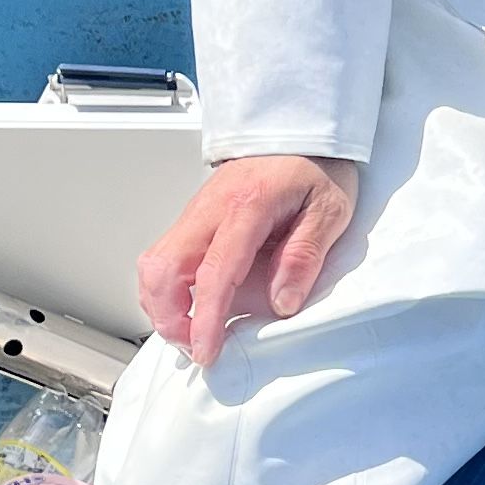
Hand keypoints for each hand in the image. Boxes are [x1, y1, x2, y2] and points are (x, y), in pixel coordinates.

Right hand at [139, 154, 358, 368]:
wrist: (300, 133)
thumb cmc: (315, 167)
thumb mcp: (329, 210)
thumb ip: (304, 256)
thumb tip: (282, 302)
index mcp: (246, 206)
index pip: (213, 272)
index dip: (204, 319)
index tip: (206, 350)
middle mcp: (209, 209)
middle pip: (162, 268)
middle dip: (168, 316)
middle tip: (195, 346)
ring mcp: (196, 213)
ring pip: (154, 264)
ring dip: (162, 305)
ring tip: (192, 332)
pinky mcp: (193, 220)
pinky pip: (166, 258)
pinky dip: (167, 289)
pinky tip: (190, 307)